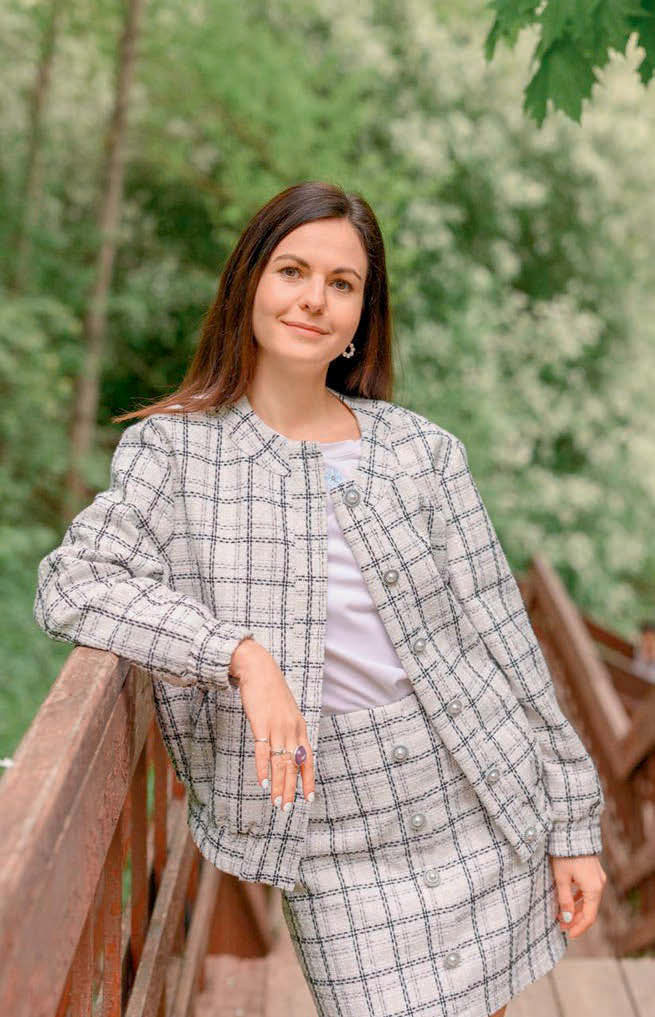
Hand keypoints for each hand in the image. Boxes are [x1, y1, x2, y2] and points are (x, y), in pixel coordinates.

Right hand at [230, 638, 315, 811]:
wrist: (258, 668)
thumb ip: (289, 729)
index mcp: (300, 727)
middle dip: (291, 789)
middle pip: (294, 765)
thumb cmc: (270, 691)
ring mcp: (277, 727)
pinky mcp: (261, 724)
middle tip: (287, 809)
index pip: (308, 758)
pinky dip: (263, 769)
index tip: (309, 798)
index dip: (308, 779)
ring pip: (280, 763)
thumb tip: (289, 748)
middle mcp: (292, 729)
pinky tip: (263, 783)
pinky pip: (263, 752)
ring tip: (276, 803)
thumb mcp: (286, 711)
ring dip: (279, 785)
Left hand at [550, 854, 606, 937]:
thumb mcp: (561, 878)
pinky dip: (578, 899)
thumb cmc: (565, 855)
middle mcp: (599, 885)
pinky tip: (567, 901)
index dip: (578, 928)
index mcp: (594, 889)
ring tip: (560, 914)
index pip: (589, 917)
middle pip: (589, 909)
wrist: (572, 832)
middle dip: (575, 919)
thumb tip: (566, 918)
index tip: (567, 934)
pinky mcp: (593, 872)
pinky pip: (588, 891)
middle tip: (561, 925)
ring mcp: (597, 878)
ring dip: (576, 909)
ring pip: (588, 901)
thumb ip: (564, 899)